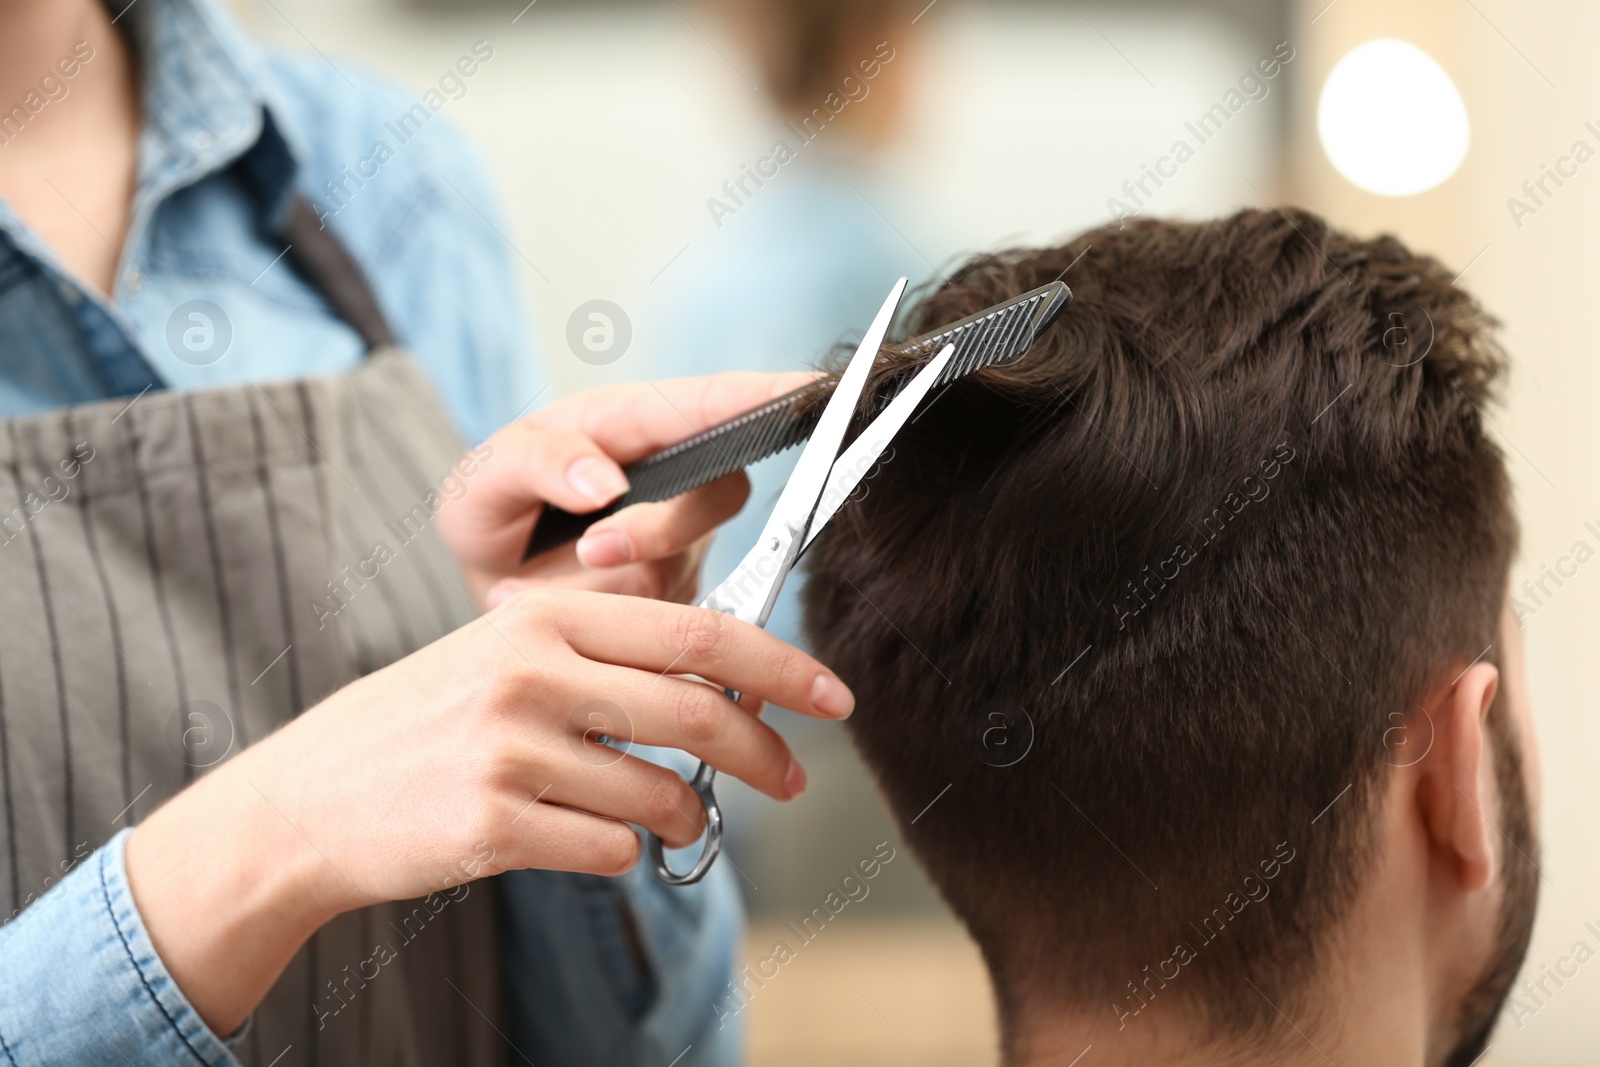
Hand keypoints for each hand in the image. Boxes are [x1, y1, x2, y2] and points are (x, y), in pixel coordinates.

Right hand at [124, 588, 852, 1036]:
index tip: (831, 692)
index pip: (696, 631)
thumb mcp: (506, 658)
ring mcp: (512, 750)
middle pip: (698, 710)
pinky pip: (611, 848)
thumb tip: (732, 689)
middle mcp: (532, 672)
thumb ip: (608, 661)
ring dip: (688, 814)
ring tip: (674, 816)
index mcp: (543, 616)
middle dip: (767, 752)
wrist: (306, 800)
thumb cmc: (421, 724)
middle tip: (795, 778)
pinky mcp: (496, 825)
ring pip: (663, 791)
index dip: (780, 665)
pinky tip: (583, 837)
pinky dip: (622, 851)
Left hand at [436, 371, 817, 608]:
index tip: (810, 386)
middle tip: (592, 550)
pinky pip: (657, 623)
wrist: (487, 589)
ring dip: (606, 586)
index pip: (711, 403)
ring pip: (680, 569)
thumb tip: (605, 481)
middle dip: (659, 530)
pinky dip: (594, 619)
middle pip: (721, 493)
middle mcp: (673, 480)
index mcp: (631, 424)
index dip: (767, 394)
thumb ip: (537, 462)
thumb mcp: (482, 476)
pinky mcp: (676, 602)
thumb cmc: (492, 514)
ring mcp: (681, 544)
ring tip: (534, 581)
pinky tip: (545, 603)